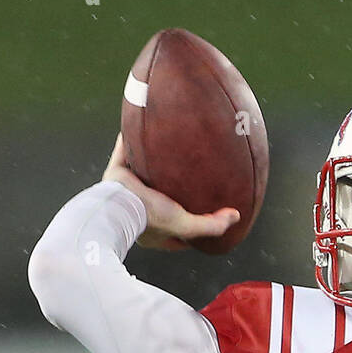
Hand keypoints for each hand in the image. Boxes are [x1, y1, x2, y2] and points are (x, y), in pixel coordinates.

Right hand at [101, 134, 239, 250]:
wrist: (117, 206)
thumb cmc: (151, 218)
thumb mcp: (186, 225)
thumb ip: (212, 224)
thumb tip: (236, 215)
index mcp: (153, 227)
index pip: (175, 226)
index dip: (189, 221)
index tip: (203, 211)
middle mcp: (139, 208)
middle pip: (159, 194)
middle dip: (171, 186)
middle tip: (185, 175)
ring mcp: (126, 190)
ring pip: (142, 171)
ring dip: (151, 160)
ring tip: (165, 147)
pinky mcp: (115, 172)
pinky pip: (124, 151)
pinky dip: (129, 139)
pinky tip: (140, 125)